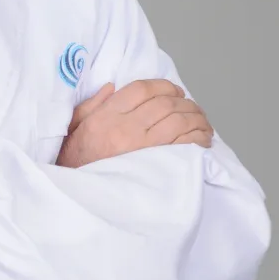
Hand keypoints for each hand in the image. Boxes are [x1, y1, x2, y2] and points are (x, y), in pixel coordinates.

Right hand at [56, 79, 213, 168]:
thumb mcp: (75, 126)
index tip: (173, 90)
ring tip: (201, 119)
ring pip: (178, 121)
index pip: (140, 89)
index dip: (162, 85)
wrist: (80, 194)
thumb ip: (92, 104)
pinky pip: (185, 145)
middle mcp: (126, 128)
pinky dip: (199, 137)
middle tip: (189, 104)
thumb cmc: (76, 160)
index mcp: (106, 116)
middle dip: (183, 101)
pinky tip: (203, 136)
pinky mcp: (156, 167)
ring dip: (195, 117)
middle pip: (164, 104)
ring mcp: (142, 148)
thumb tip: (113, 87)